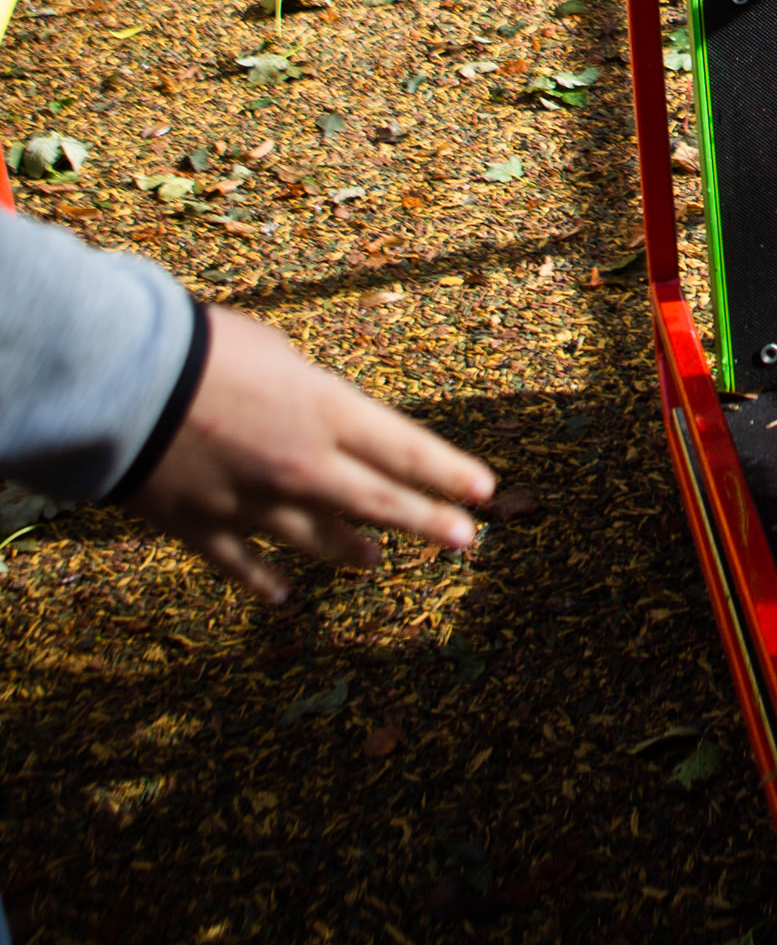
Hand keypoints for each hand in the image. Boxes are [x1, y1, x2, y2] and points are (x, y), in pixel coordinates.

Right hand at [129, 304, 495, 603]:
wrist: (124, 385)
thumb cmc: (200, 349)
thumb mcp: (274, 354)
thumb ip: (306, 395)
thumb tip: (317, 420)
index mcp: (326, 413)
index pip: (405, 449)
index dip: (447, 473)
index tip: (483, 492)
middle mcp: (303, 466)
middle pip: (378, 503)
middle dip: (425, 522)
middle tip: (464, 541)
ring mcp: (254, 504)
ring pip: (316, 539)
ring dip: (349, 552)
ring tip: (372, 563)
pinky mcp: (203, 528)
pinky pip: (242, 565)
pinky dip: (262, 581)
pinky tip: (280, 595)